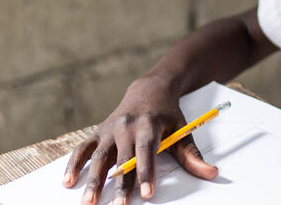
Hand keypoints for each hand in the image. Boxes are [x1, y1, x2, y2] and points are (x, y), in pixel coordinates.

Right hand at [62, 74, 217, 204]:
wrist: (149, 88)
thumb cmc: (166, 112)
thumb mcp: (181, 128)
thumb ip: (192, 154)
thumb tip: (211, 173)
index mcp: (149, 124)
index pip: (147, 149)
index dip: (147, 171)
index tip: (147, 193)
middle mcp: (127, 125)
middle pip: (122, 157)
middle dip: (120, 183)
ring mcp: (110, 128)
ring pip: (100, 155)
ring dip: (93, 179)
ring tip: (88, 202)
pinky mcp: (99, 130)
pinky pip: (84, 147)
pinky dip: (74, 163)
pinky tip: (68, 182)